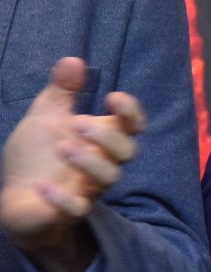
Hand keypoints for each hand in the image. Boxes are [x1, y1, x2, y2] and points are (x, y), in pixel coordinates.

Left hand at [1, 57, 144, 271]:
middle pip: (128, 152)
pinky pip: (76, 209)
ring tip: (62, 147)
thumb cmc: (38, 154)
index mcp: (101, 137)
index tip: (112, 97)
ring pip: (109, 178)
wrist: (16, 196)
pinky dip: (61, 197)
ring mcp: (87, 188)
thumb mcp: (46, 116)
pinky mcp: (66, 212)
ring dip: (89, 162)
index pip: (134, 125)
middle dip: (108, 137)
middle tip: (78, 123)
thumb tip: (73, 59)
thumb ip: (61, 90)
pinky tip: (41, 184)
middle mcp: (101, 162)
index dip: (131, 112)